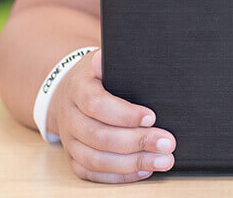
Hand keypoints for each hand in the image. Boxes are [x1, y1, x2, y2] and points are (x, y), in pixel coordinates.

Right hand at [49, 50, 175, 182]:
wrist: (66, 93)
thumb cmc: (94, 76)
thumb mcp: (100, 60)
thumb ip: (108, 61)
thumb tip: (105, 57)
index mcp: (78, 89)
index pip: (97, 104)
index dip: (124, 114)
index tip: (152, 116)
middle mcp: (71, 118)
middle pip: (99, 136)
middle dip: (137, 142)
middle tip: (167, 143)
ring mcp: (70, 141)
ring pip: (96, 159)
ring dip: (132, 164)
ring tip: (163, 161)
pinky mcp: (74, 158)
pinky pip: (93, 173)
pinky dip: (119, 176)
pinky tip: (144, 170)